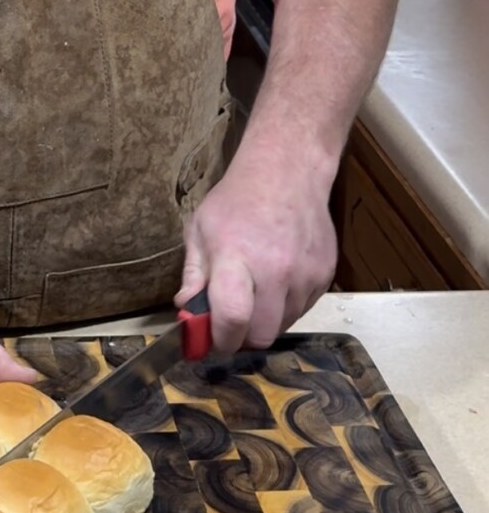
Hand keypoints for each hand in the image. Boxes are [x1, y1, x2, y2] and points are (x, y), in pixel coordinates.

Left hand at [175, 142, 335, 353]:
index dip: (220, 339)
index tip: (212, 340)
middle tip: (233, 321)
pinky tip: (278, 280)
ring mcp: (305, 276)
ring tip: (256, 291)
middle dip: (243, 337)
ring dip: (265, 320)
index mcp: (237, 257)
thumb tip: (187, 311)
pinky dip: (286, 306)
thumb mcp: (200, 229)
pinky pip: (302, 310)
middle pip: (261, 335)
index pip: (233, 318)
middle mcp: (276, 271)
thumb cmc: (237, 200)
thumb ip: (194, 275)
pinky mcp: (325, 277)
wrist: (288, 172)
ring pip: (283, 326)